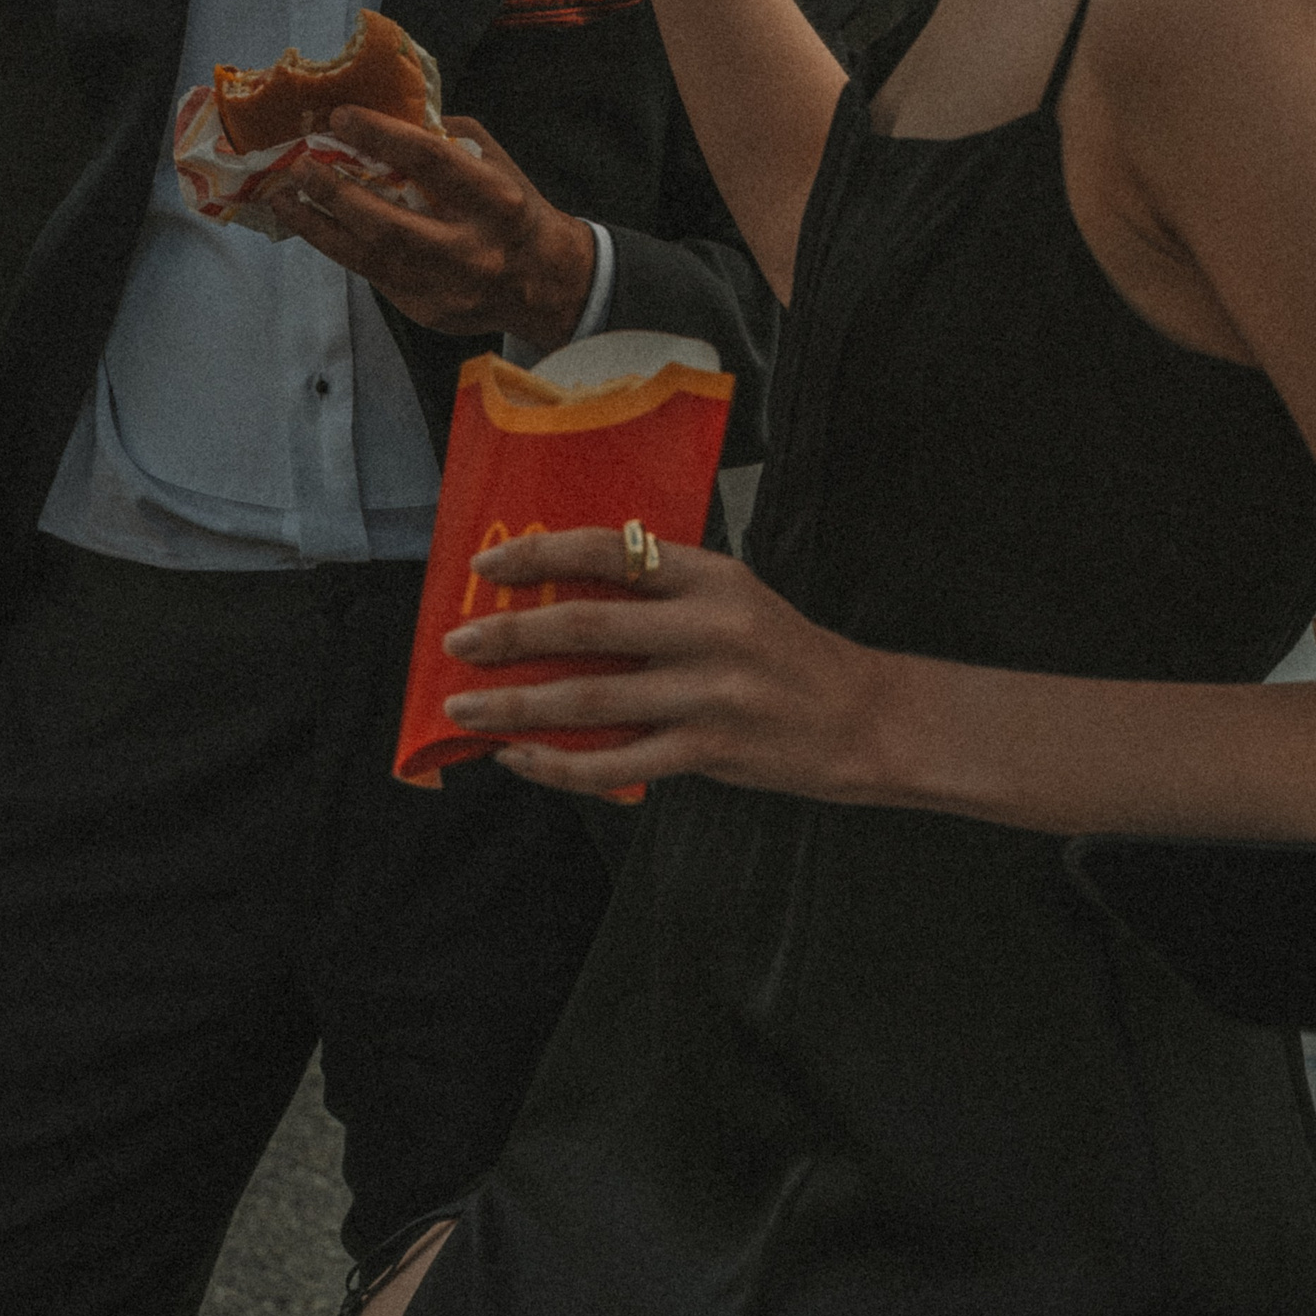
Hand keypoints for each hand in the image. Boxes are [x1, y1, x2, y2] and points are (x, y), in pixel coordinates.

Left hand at [275, 109, 597, 349]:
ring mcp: (445, 289)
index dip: (380, 136)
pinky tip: (318, 225)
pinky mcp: (425, 312)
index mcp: (496, 201)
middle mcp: (470, 250)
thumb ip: (445, 139)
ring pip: (367, 260)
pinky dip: (342, 247)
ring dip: (318, 227)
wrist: (545, 283)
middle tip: (299, 165)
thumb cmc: (514, 210)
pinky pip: (372, 275)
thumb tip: (383, 116)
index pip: (430, 162)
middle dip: (335, 193)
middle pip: (387, 224)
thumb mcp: (496, 163)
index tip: (339, 116)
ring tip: (284, 199)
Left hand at [440, 527, 896, 800]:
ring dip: (517, 706)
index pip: (610, 551)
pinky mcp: (711, 751)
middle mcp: (708, 628)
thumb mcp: (732, 597)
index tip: (486, 564)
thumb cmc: (784, 653)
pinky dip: (560, 764)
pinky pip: (618, 763)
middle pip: (589, 627)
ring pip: (591, 701)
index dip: (541, 554)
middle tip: (454, 642)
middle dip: (511, 634)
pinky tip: (521, 758)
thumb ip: (660, 594)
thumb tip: (558, 597)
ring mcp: (709, 694)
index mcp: (710, 576)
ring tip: (464, 709)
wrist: (861, 718)